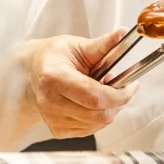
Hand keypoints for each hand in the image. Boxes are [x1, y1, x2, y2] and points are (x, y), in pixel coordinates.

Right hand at [15, 30, 135, 139]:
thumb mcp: (76, 45)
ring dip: (108, 110)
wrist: (31, 73)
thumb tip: (122, 33)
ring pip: (97, 124)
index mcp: (54, 78)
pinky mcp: (57, 130)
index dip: (120, 95)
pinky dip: (98, 117)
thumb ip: (102, 44)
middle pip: (98, 115)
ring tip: (103, 91)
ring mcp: (52, 119)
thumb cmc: (54, 57)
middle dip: (118, 103)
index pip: (95, 97)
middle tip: (121, 88)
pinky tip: (93, 103)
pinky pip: (89, 130)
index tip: (132, 85)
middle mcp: (50, 102)